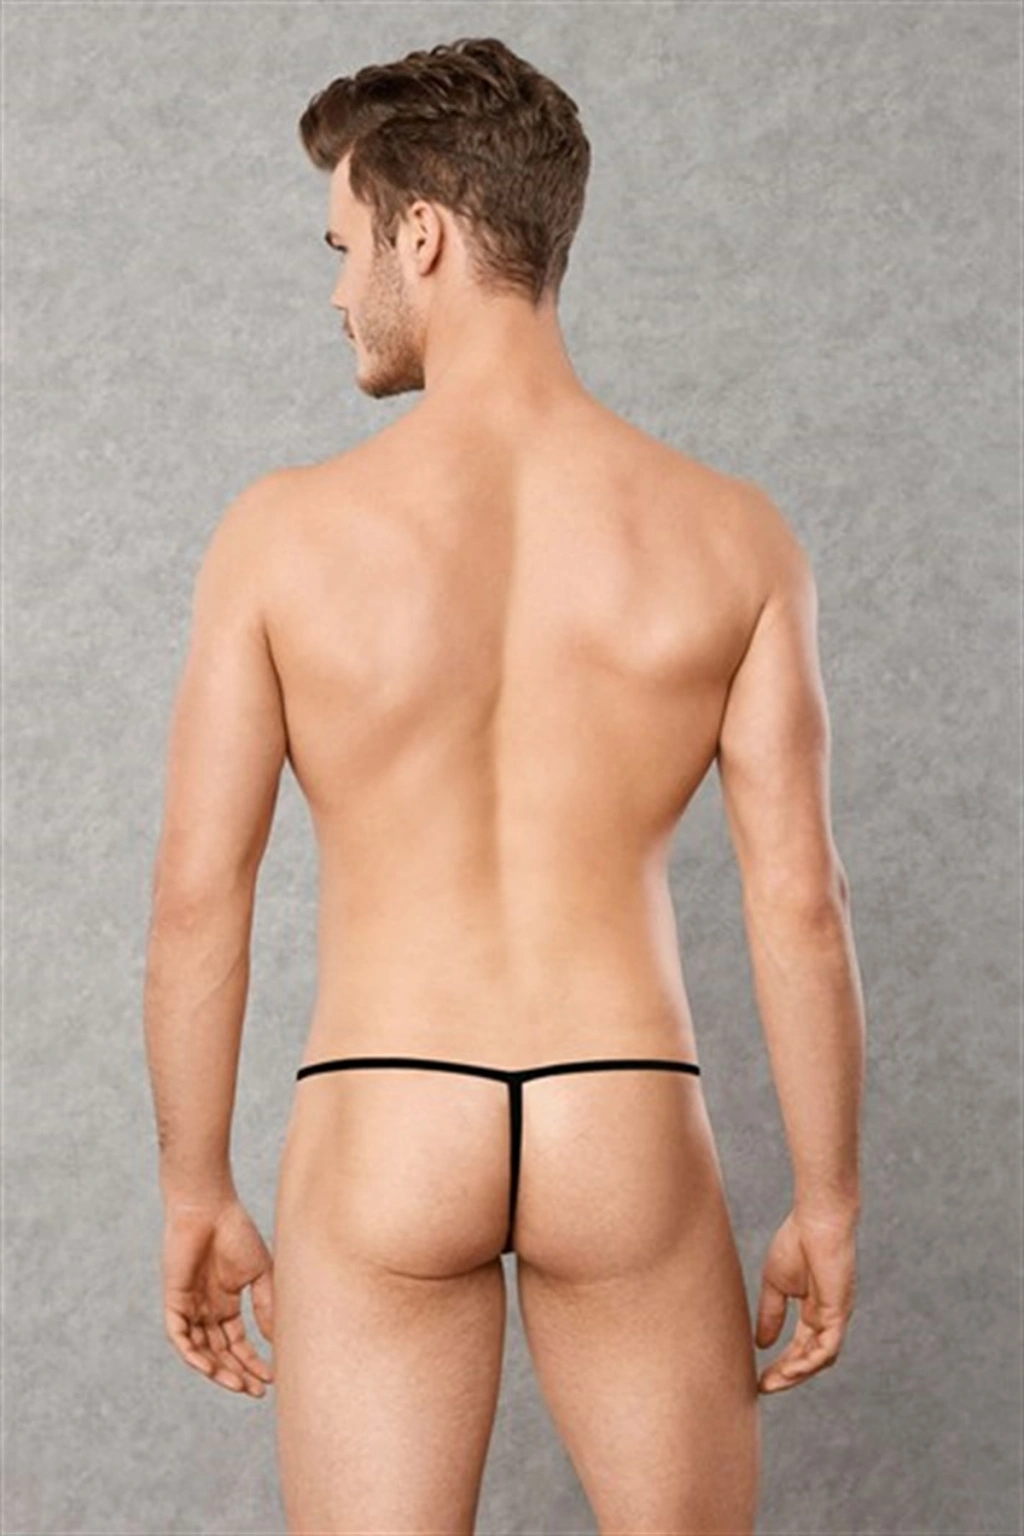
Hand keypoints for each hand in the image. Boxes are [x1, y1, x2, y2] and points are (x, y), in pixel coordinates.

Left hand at [161, 1194, 274, 1396]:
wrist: (210, 1207)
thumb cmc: (236, 1232)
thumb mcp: (259, 1273)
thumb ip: (266, 1305)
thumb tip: (274, 1341)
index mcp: (226, 1304)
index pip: (238, 1343)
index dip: (252, 1362)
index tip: (271, 1378)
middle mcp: (206, 1310)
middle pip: (220, 1353)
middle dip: (237, 1374)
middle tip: (255, 1391)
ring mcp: (190, 1306)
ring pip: (199, 1350)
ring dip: (217, 1371)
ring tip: (237, 1385)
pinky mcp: (174, 1300)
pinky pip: (179, 1336)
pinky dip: (191, 1353)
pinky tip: (208, 1367)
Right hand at [754, 1206, 857, 1393]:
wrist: (816, 1220)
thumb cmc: (797, 1242)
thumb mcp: (775, 1284)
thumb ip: (771, 1313)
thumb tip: (762, 1343)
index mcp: (814, 1310)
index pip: (799, 1347)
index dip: (781, 1364)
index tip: (759, 1379)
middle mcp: (827, 1318)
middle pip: (809, 1359)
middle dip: (786, 1376)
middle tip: (764, 1388)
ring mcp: (836, 1317)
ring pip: (820, 1359)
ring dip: (797, 1374)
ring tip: (773, 1383)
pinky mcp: (839, 1312)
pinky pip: (828, 1347)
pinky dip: (810, 1361)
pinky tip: (791, 1368)